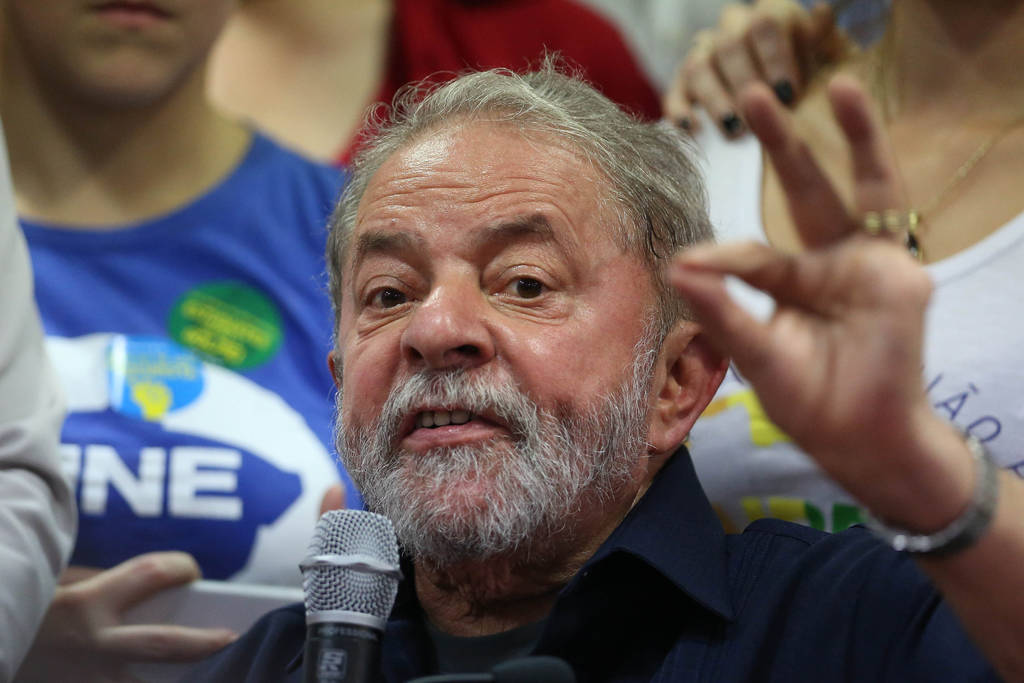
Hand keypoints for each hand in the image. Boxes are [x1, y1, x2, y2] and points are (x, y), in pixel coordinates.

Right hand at [17, 552, 236, 682]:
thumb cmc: (42, 620)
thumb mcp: (75, 598)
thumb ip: (120, 598)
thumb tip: (179, 597)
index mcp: (87, 603)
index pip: (149, 573)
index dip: (180, 567)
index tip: (194, 571)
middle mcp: (92, 644)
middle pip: (162, 645)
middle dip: (203, 643)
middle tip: (233, 637)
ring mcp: (88, 679)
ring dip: (181, 681)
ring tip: (220, 674)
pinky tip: (182, 681)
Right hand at [663, 0, 852, 135]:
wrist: (790, 109)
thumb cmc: (817, 83)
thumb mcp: (833, 61)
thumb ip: (828, 39)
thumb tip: (823, 10)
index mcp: (772, 15)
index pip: (766, 21)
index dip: (774, 57)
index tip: (788, 94)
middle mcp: (734, 28)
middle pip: (729, 43)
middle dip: (744, 82)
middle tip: (758, 116)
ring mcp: (706, 55)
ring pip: (699, 66)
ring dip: (716, 100)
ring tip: (734, 131)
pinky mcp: (683, 85)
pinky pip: (675, 92)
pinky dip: (680, 111)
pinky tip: (695, 131)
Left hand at [669, 76, 972, 528]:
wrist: (861, 444)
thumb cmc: (809, 402)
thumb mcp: (755, 355)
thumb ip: (723, 313)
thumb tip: (678, 266)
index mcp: (793, 282)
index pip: (754, 253)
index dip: (721, 258)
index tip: (687, 265)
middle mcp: (832, 263)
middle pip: (807, 192)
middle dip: (784, 144)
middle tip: (749, 93)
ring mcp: (871, 265)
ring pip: (865, 188)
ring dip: (856, 135)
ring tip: (840, 84)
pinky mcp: (902, 278)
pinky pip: (885, 223)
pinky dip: (873, 166)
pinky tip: (854, 120)